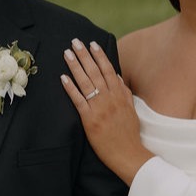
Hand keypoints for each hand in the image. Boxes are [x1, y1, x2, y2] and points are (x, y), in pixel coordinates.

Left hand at [61, 38, 152, 185]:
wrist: (129, 154)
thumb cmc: (129, 134)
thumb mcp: (131, 110)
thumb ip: (124, 93)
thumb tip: (118, 78)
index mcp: (120, 95)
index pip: (109, 70)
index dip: (100, 56)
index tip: (93, 44)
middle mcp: (110, 98)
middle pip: (95, 72)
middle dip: (84, 55)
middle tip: (75, 42)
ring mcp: (99, 108)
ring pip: (86, 82)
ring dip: (76, 66)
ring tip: (67, 54)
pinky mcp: (90, 120)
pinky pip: (78, 100)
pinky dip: (71, 88)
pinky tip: (63, 78)